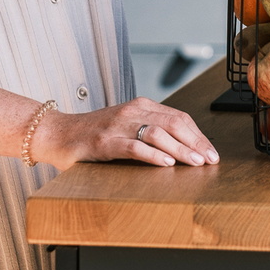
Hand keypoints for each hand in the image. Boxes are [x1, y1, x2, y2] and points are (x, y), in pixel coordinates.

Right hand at [31, 96, 219, 170]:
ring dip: (181, 149)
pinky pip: (133, 147)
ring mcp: (117, 126)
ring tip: (195, 162)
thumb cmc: (93, 134)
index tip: (212, 152)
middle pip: (173, 123)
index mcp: (140, 106)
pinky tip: (167, 163)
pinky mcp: (104, 142)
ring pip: (157, 133)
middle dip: (196, 142)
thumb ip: (150, 131)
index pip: (179, 118)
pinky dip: (153, 155)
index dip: (199, 135)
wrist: (57, 134)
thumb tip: (185, 148)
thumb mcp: (126, 127)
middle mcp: (131, 112)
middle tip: (210, 159)